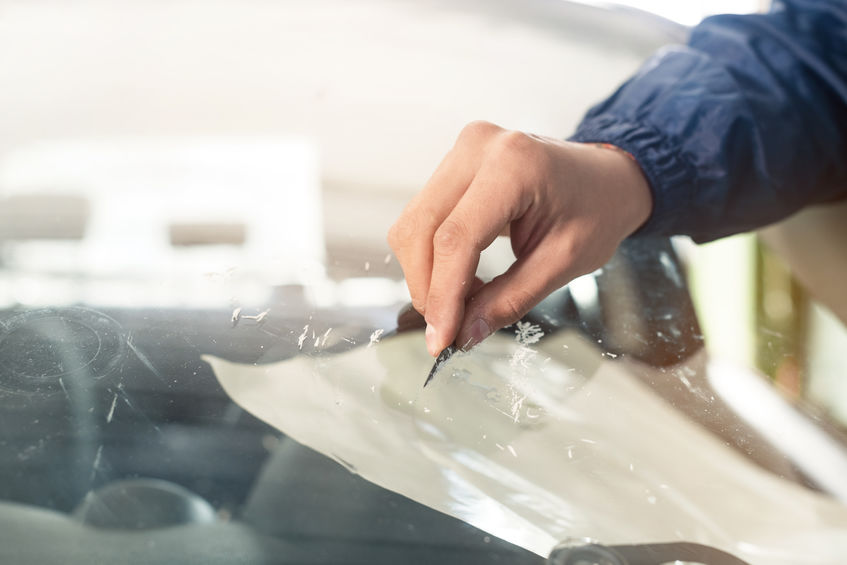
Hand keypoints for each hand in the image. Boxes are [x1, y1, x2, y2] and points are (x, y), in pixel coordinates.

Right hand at [388, 121, 651, 355]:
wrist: (607, 177)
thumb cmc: (597, 211)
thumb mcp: (563, 264)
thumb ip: (509, 300)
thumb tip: (463, 335)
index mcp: (514, 165)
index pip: (456, 237)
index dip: (442, 294)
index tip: (441, 339)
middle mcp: (477, 147)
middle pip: (421, 229)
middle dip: (427, 288)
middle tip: (448, 328)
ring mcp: (461, 150)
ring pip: (413, 224)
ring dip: (426, 273)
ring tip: (464, 299)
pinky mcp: (453, 163)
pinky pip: (422, 216)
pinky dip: (431, 256)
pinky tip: (462, 276)